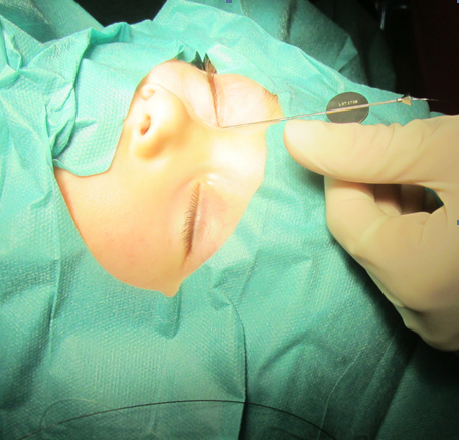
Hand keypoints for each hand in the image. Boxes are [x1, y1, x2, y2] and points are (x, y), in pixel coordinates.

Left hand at [284, 116, 458, 350]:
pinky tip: (440, 203)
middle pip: (370, 237)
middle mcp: (426, 314)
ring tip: (427, 174)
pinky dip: (421, 231)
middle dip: (376, 188)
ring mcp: (446, 320)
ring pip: (396, 253)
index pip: (345, 219)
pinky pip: (422, 269)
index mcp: (416, 278)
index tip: (355, 137)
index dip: (344, 172)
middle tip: (399, 151)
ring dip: (400, 208)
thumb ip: (367, 148)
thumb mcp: (448, 153)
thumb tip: (295, 137)